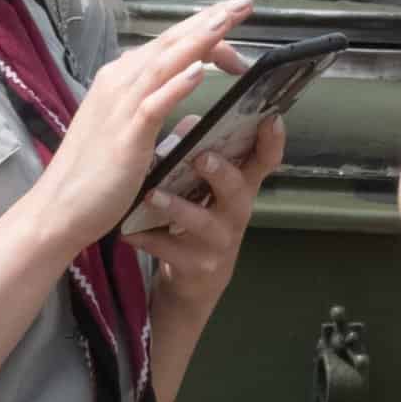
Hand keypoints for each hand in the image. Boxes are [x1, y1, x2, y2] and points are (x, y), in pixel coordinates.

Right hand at [34, 0, 253, 252]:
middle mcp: (119, 83)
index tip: (233, 21)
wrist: (58, 209)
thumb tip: (188, 103)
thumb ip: (154, 109)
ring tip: (228, 20)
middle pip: (171, 42)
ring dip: (199, 40)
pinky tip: (199, 71)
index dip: (203, 30)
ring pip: (165, 63)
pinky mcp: (125, 135)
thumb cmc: (93, 175)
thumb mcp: (127, 130)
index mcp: (121, 80)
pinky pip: (154, 104)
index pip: (168, 44)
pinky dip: (176, 84)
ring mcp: (120, 107)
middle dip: (210, 20)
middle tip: (244, 3)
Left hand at [125, 115, 283, 312]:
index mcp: (241, 188)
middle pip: (238, 190)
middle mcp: (235, 213)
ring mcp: (218, 242)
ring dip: (177, 207)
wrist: (194, 282)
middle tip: (202, 158)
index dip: (273, 141)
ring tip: (153, 196)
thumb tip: (190, 120)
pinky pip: (169, 250)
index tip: (272, 118)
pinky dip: (147, 239)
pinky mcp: (195, 266)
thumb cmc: (197, 221)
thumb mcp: (205, 190)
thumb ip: (198, 155)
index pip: (265, 161)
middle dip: (221, 173)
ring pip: (202, 223)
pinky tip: (128, 232)